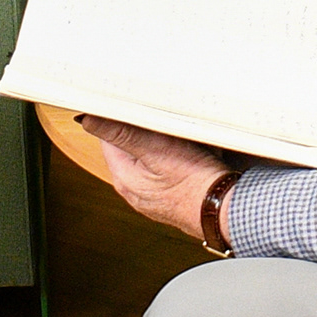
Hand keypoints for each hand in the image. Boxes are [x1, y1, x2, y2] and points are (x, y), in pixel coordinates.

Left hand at [82, 116, 235, 241]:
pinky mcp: (173, 193)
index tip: (131, 105)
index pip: (108, 138)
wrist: (227, 210)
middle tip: (161, 121)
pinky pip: (168, 166)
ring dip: (163, 141)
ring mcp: (154, 194)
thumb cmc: (195, 183)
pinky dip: (178, 155)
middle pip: (130, 146)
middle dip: (144, 129)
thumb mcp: (156, 150)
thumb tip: (89, 120)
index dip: (118, 119)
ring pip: (151, 155)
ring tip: (181, 137)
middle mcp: (136, 189)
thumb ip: (121, 133)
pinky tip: (193, 151)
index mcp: (124, 178)